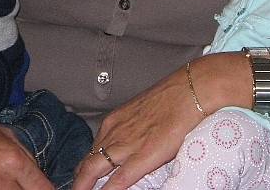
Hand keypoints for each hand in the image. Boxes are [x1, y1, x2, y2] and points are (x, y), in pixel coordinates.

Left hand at [73, 54, 239, 189]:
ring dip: (85, 184)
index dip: (85, 166)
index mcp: (115, 121)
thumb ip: (131, 128)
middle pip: (87, 161)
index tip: (82, 178)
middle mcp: (115, 131)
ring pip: (94, 168)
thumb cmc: (171, 98)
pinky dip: (109, 189)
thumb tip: (130, 143)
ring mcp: (127, 143)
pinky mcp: (144, 154)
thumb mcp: (142, 112)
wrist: (191, 89)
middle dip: (79, 180)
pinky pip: (120, 178)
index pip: (92, 148)